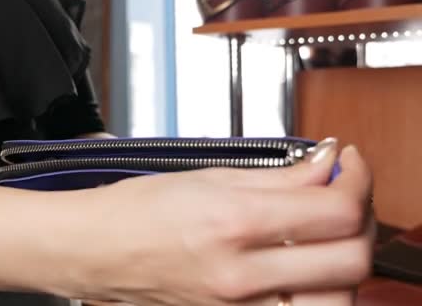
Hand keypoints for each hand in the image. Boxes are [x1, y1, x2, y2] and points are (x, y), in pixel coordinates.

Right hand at [67, 140, 373, 305]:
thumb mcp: (208, 177)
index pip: (334, 209)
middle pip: (350, 259)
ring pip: (338, 300)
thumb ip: (278, 176)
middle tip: (343, 194)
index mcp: (231, 223)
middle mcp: (239, 275)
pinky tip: (305, 267)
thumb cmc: (135, 210)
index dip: (355, 179)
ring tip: (326, 235)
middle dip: (360, 218)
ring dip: (345, 262)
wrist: (95, 249)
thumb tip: (324, 166)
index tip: (347, 164)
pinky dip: (318, 290)